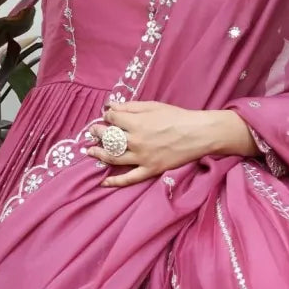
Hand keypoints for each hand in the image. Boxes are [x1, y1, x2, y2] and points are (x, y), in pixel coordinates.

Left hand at [88, 102, 256, 187]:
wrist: (198, 134)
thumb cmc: (177, 117)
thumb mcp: (153, 106)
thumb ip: (130, 107)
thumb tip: (111, 106)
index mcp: (136, 123)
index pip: (112, 118)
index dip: (107, 115)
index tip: (107, 115)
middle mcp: (135, 141)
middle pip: (108, 138)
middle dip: (98, 133)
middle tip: (93, 132)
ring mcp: (141, 158)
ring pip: (113, 158)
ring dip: (98, 154)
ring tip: (90, 152)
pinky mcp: (149, 170)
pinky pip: (129, 178)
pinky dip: (115, 182)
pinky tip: (103, 182)